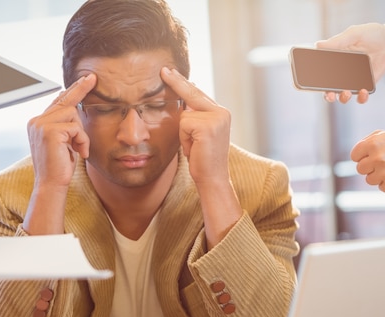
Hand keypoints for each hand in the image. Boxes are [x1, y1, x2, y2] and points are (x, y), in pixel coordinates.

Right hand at [26, 73, 96, 189]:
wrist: (51, 185)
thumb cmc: (60, 167)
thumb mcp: (64, 143)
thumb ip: (66, 126)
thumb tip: (76, 109)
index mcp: (37, 123)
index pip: (57, 102)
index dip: (72, 90)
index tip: (85, 79)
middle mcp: (36, 121)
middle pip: (65, 100)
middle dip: (80, 88)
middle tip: (93, 77)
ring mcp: (41, 125)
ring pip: (73, 114)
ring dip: (81, 133)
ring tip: (79, 149)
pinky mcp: (49, 131)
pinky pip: (76, 127)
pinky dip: (82, 140)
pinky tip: (79, 152)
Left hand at [160, 67, 231, 185]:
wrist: (212, 179)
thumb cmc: (203, 159)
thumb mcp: (198, 134)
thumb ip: (194, 116)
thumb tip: (183, 101)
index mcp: (221, 113)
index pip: (198, 94)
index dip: (183, 83)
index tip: (171, 71)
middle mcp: (221, 113)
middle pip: (192, 93)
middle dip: (176, 82)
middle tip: (163, 69)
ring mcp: (216, 119)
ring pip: (184, 114)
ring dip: (183, 133)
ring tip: (194, 147)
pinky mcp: (207, 127)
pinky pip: (184, 124)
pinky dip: (184, 138)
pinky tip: (194, 148)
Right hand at [316, 22, 384, 103]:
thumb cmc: (373, 34)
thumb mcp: (355, 34)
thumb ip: (338, 40)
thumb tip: (318, 45)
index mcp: (334, 59)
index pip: (320, 72)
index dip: (314, 79)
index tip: (312, 82)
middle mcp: (341, 72)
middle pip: (328, 88)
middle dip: (327, 94)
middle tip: (330, 94)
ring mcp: (353, 80)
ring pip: (342, 95)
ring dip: (342, 98)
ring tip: (346, 93)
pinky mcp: (365, 85)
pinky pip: (360, 97)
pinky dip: (360, 98)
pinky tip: (363, 91)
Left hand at [350, 130, 384, 192]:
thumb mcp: (384, 134)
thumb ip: (366, 142)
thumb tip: (355, 156)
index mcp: (373, 144)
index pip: (354, 156)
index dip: (363, 155)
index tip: (371, 155)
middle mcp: (377, 158)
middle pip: (360, 169)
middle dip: (369, 166)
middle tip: (383, 162)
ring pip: (369, 180)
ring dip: (378, 175)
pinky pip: (381, 187)